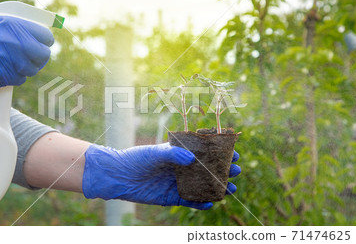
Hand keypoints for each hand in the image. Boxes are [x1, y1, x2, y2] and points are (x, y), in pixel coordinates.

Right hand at [0, 16, 53, 97]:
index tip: (43, 45)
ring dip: (26, 68)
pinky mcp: (7, 75)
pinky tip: (5, 70)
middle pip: (44, 55)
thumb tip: (43, 37)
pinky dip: (16, 77)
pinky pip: (22, 78)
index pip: (46, 36)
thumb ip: (20, 30)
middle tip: (32, 58)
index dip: (45, 42)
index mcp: (14, 25)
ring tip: (13, 63)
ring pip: (34, 68)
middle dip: (39, 58)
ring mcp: (12, 59)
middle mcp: (15, 41)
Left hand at [82, 143, 240, 209]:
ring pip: (202, 185)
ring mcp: (177, 182)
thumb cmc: (135, 159)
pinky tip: (210, 203)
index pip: (203, 151)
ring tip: (230, 189)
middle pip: (207, 169)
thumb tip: (191, 158)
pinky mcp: (172, 197)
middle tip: (236, 171)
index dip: (219, 151)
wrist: (119, 176)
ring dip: (216, 187)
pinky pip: (190, 200)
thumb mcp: (153, 153)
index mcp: (179, 153)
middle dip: (223, 170)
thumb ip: (172, 155)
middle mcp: (181, 167)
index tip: (233, 152)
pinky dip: (200, 202)